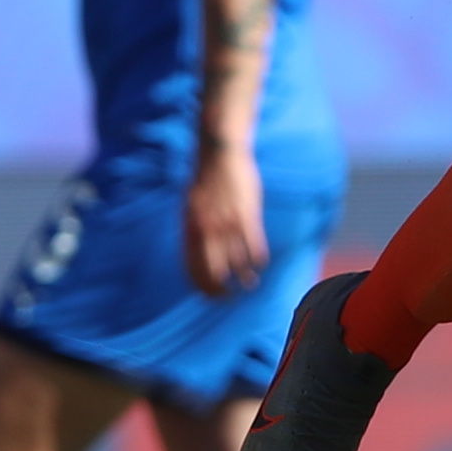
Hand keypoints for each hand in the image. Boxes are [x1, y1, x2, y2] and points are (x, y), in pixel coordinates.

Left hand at [183, 144, 267, 296]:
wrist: (219, 154)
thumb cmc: (206, 180)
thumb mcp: (192, 207)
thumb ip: (195, 230)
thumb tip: (196, 250)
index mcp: (191, 229)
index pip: (193, 269)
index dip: (203, 287)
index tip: (211, 296)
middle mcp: (207, 231)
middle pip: (214, 273)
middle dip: (221, 290)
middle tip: (229, 297)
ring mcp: (227, 224)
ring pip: (238, 263)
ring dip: (245, 278)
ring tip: (250, 283)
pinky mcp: (246, 215)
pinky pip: (254, 247)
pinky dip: (258, 259)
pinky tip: (260, 264)